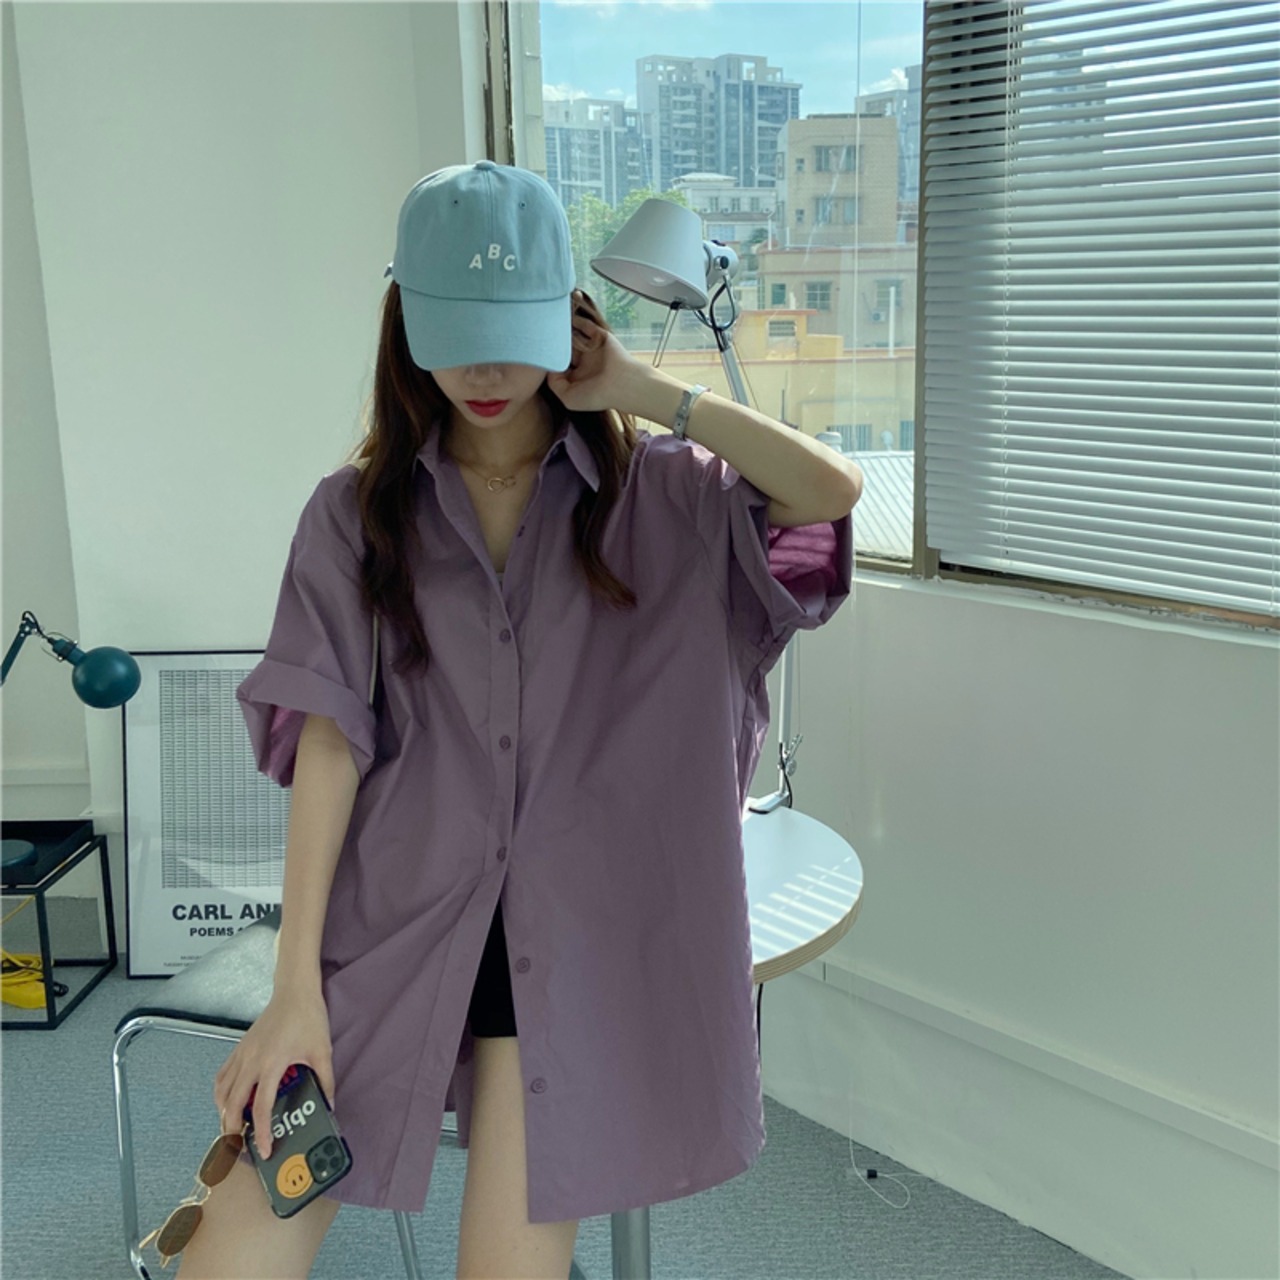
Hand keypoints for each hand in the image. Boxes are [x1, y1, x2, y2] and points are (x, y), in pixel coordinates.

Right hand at [212, 986, 334, 1159]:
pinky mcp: (239, 1048)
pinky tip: (228, 1103)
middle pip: (232, 1106)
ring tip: (234, 1130)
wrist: (295, 991)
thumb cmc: (308, 1017)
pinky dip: (221, 1095)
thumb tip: (330, 1105)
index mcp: (272, 1063)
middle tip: (240, 1149)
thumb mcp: (322, 1051)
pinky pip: (222, 1077)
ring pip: (222, 1093)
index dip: (262, 1133)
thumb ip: (326, 1081)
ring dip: (224, 1114)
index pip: (262, 1108)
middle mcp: (251, 1061)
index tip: (264, 1150)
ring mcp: (242, 1054)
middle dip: (232, 1132)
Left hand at [546, 289, 647, 414]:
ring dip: (562, 330)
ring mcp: (592, 348)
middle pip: (564, 348)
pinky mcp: (599, 337)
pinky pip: (585, 326)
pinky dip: (575, 321)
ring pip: (573, 336)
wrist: (622, 384)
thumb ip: (554, 384)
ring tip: (548, 323)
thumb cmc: (597, 395)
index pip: (558, 364)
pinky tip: (564, 318)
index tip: (535, 353)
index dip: (547, 359)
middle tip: (539, 335)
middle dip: (553, 342)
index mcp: (578, 376)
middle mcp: (584, 362)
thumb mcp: (568, 398)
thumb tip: (547, 366)